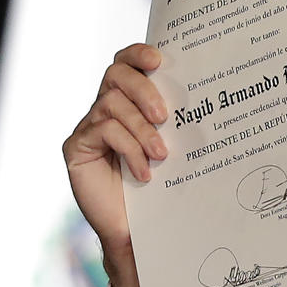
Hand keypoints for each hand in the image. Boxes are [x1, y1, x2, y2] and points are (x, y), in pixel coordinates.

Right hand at [62, 44, 167, 286]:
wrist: (140, 233)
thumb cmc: (163, 190)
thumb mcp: (173, 149)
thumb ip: (176, 122)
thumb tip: (210, 94)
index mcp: (128, 102)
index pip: (125, 63)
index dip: (138, 53)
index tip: (160, 60)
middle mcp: (104, 109)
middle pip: (115, 75)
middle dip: (143, 90)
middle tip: (165, 116)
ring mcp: (88, 128)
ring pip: (111, 104)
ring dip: (141, 129)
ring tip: (161, 154)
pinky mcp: (76, 148)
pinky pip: (103, 131)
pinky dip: (129, 149)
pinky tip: (144, 173)